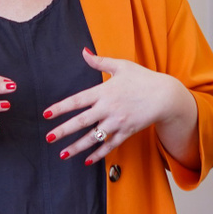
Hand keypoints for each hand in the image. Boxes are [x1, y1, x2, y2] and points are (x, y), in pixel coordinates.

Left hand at [44, 49, 194, 165]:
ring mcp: (118, 122)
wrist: (166, 96)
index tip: (46, 114)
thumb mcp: (122, 66)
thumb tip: (83, 52)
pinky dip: (98, 154)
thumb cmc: (143, 78)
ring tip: (62, 154)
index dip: (60, 108)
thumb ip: (100, 62)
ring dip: (77, 147)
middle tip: (49, 138)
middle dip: (63, 131)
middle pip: (81, 122)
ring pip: (93, 137)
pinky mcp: (127, 132)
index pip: (77, 101)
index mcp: (104, 91)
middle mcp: (108, 108)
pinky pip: (110, 145)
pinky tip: (87, 161)